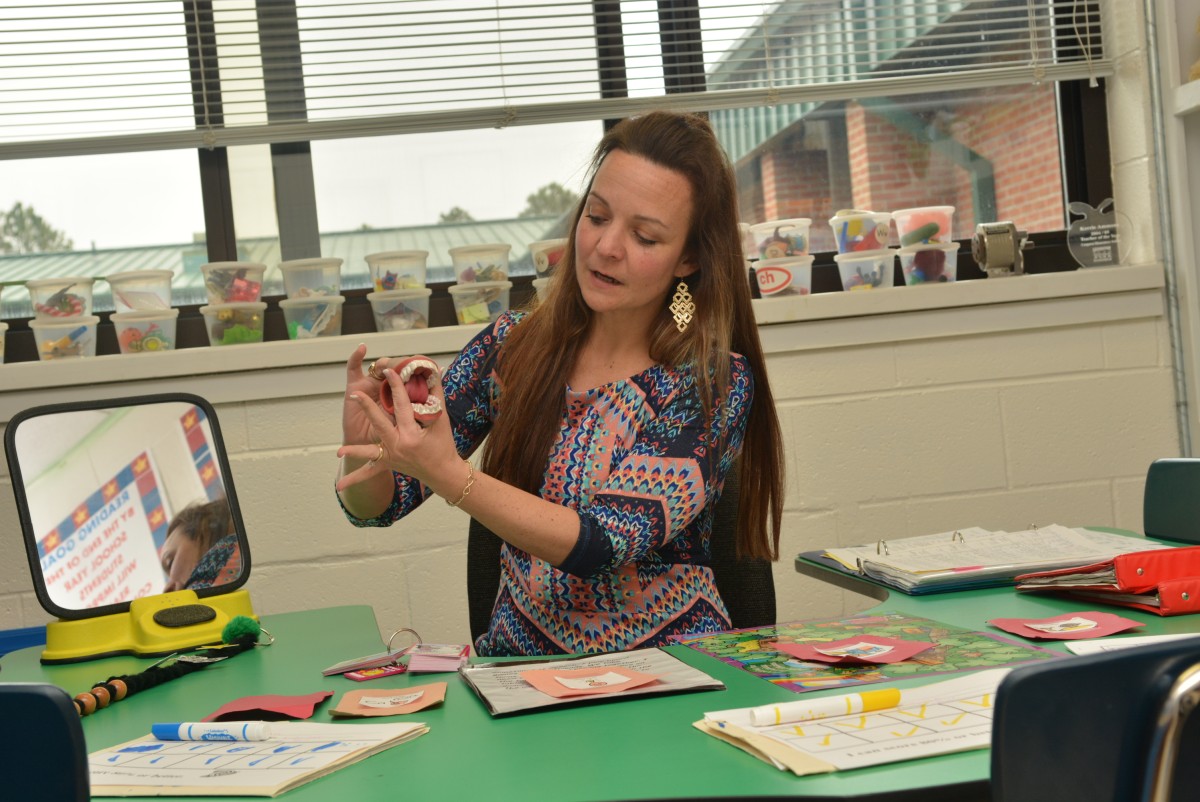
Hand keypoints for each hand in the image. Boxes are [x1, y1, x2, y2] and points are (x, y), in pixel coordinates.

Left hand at [336, 358, 458, 493]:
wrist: (444, 473)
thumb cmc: (444, 446)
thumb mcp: (442, 419)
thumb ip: (436, 394)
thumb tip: (434, 371)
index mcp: (412, 434)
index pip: (401, 405)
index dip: (396, 386)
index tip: (390, 371)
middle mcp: (399, 446)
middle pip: (380, 424)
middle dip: (367, 408)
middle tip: (355, 393)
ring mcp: (392, 457)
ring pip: (370, 452)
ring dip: (354, 451)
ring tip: (339, 452)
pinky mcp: (388, 464)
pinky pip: (370, 472)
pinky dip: (356, 478)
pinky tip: (340, 486)